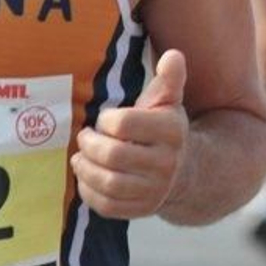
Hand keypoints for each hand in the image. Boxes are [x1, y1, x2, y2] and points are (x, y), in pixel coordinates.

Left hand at [71, 50, 189, 218]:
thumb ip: (169, 79)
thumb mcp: (168, 102)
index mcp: (172, 131)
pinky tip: (86, 178)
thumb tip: (173, 55)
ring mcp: (156, 190)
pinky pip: (107, 205)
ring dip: (85, 169)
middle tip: (84, 138)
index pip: (124, 124)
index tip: (104, 120)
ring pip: (108, 182)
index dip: (106, 120)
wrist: (186, 171)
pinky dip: (89, 192)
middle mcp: (167, 163)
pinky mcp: (143, 210)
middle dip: (89, 145)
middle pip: (113, 155)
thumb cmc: (164, 130)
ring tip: (80, 158)